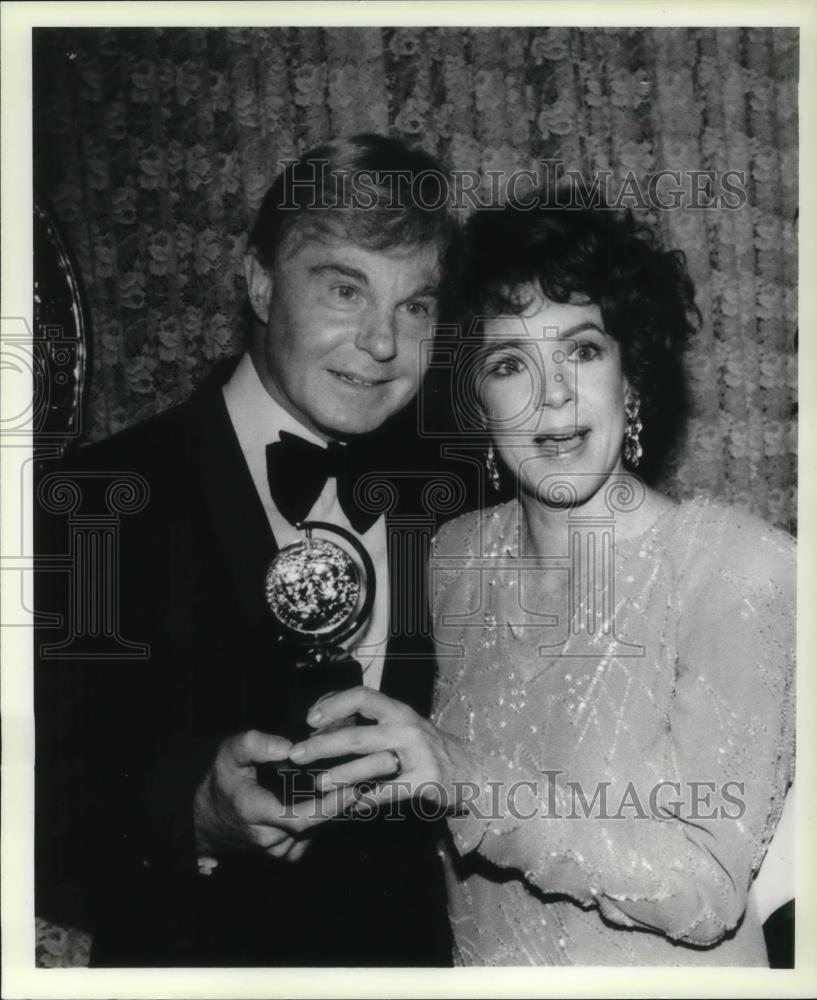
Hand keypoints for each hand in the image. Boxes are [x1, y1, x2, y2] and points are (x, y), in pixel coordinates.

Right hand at [193, 729, 358, 861]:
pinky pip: (311, 838)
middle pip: (315, 825)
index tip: (354, 788)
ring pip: (315, 833)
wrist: (206, 819)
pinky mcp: (284, 853)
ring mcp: (276, 850)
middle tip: (365, 781)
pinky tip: (333, 799)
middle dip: (340, 805)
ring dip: (333, 812)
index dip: (329, 806)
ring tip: (354, 786)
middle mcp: (268, 838)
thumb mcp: (230, 753)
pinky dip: (322, 821)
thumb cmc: (223, 780)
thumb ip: (256, 745)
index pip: (300, 817)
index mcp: (256, 812)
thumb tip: (289, 747)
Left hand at [288, 688, 481, 811]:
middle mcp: (407, 728)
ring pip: (371, 764)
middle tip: (297, 754)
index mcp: (398, 710)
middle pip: (358, 735)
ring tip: (318, 783)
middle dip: (322, 745)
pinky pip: (390, 792)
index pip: (363, 696)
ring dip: (341, 775)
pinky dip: (368, 799)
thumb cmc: (424, 747)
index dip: (334, 704)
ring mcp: (419, 755)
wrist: (471, 771)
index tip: (309, 720)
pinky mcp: (426, 781)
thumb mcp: (400, 725)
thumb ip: (369, 719)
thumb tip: (323, 711)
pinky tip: (352, 806)